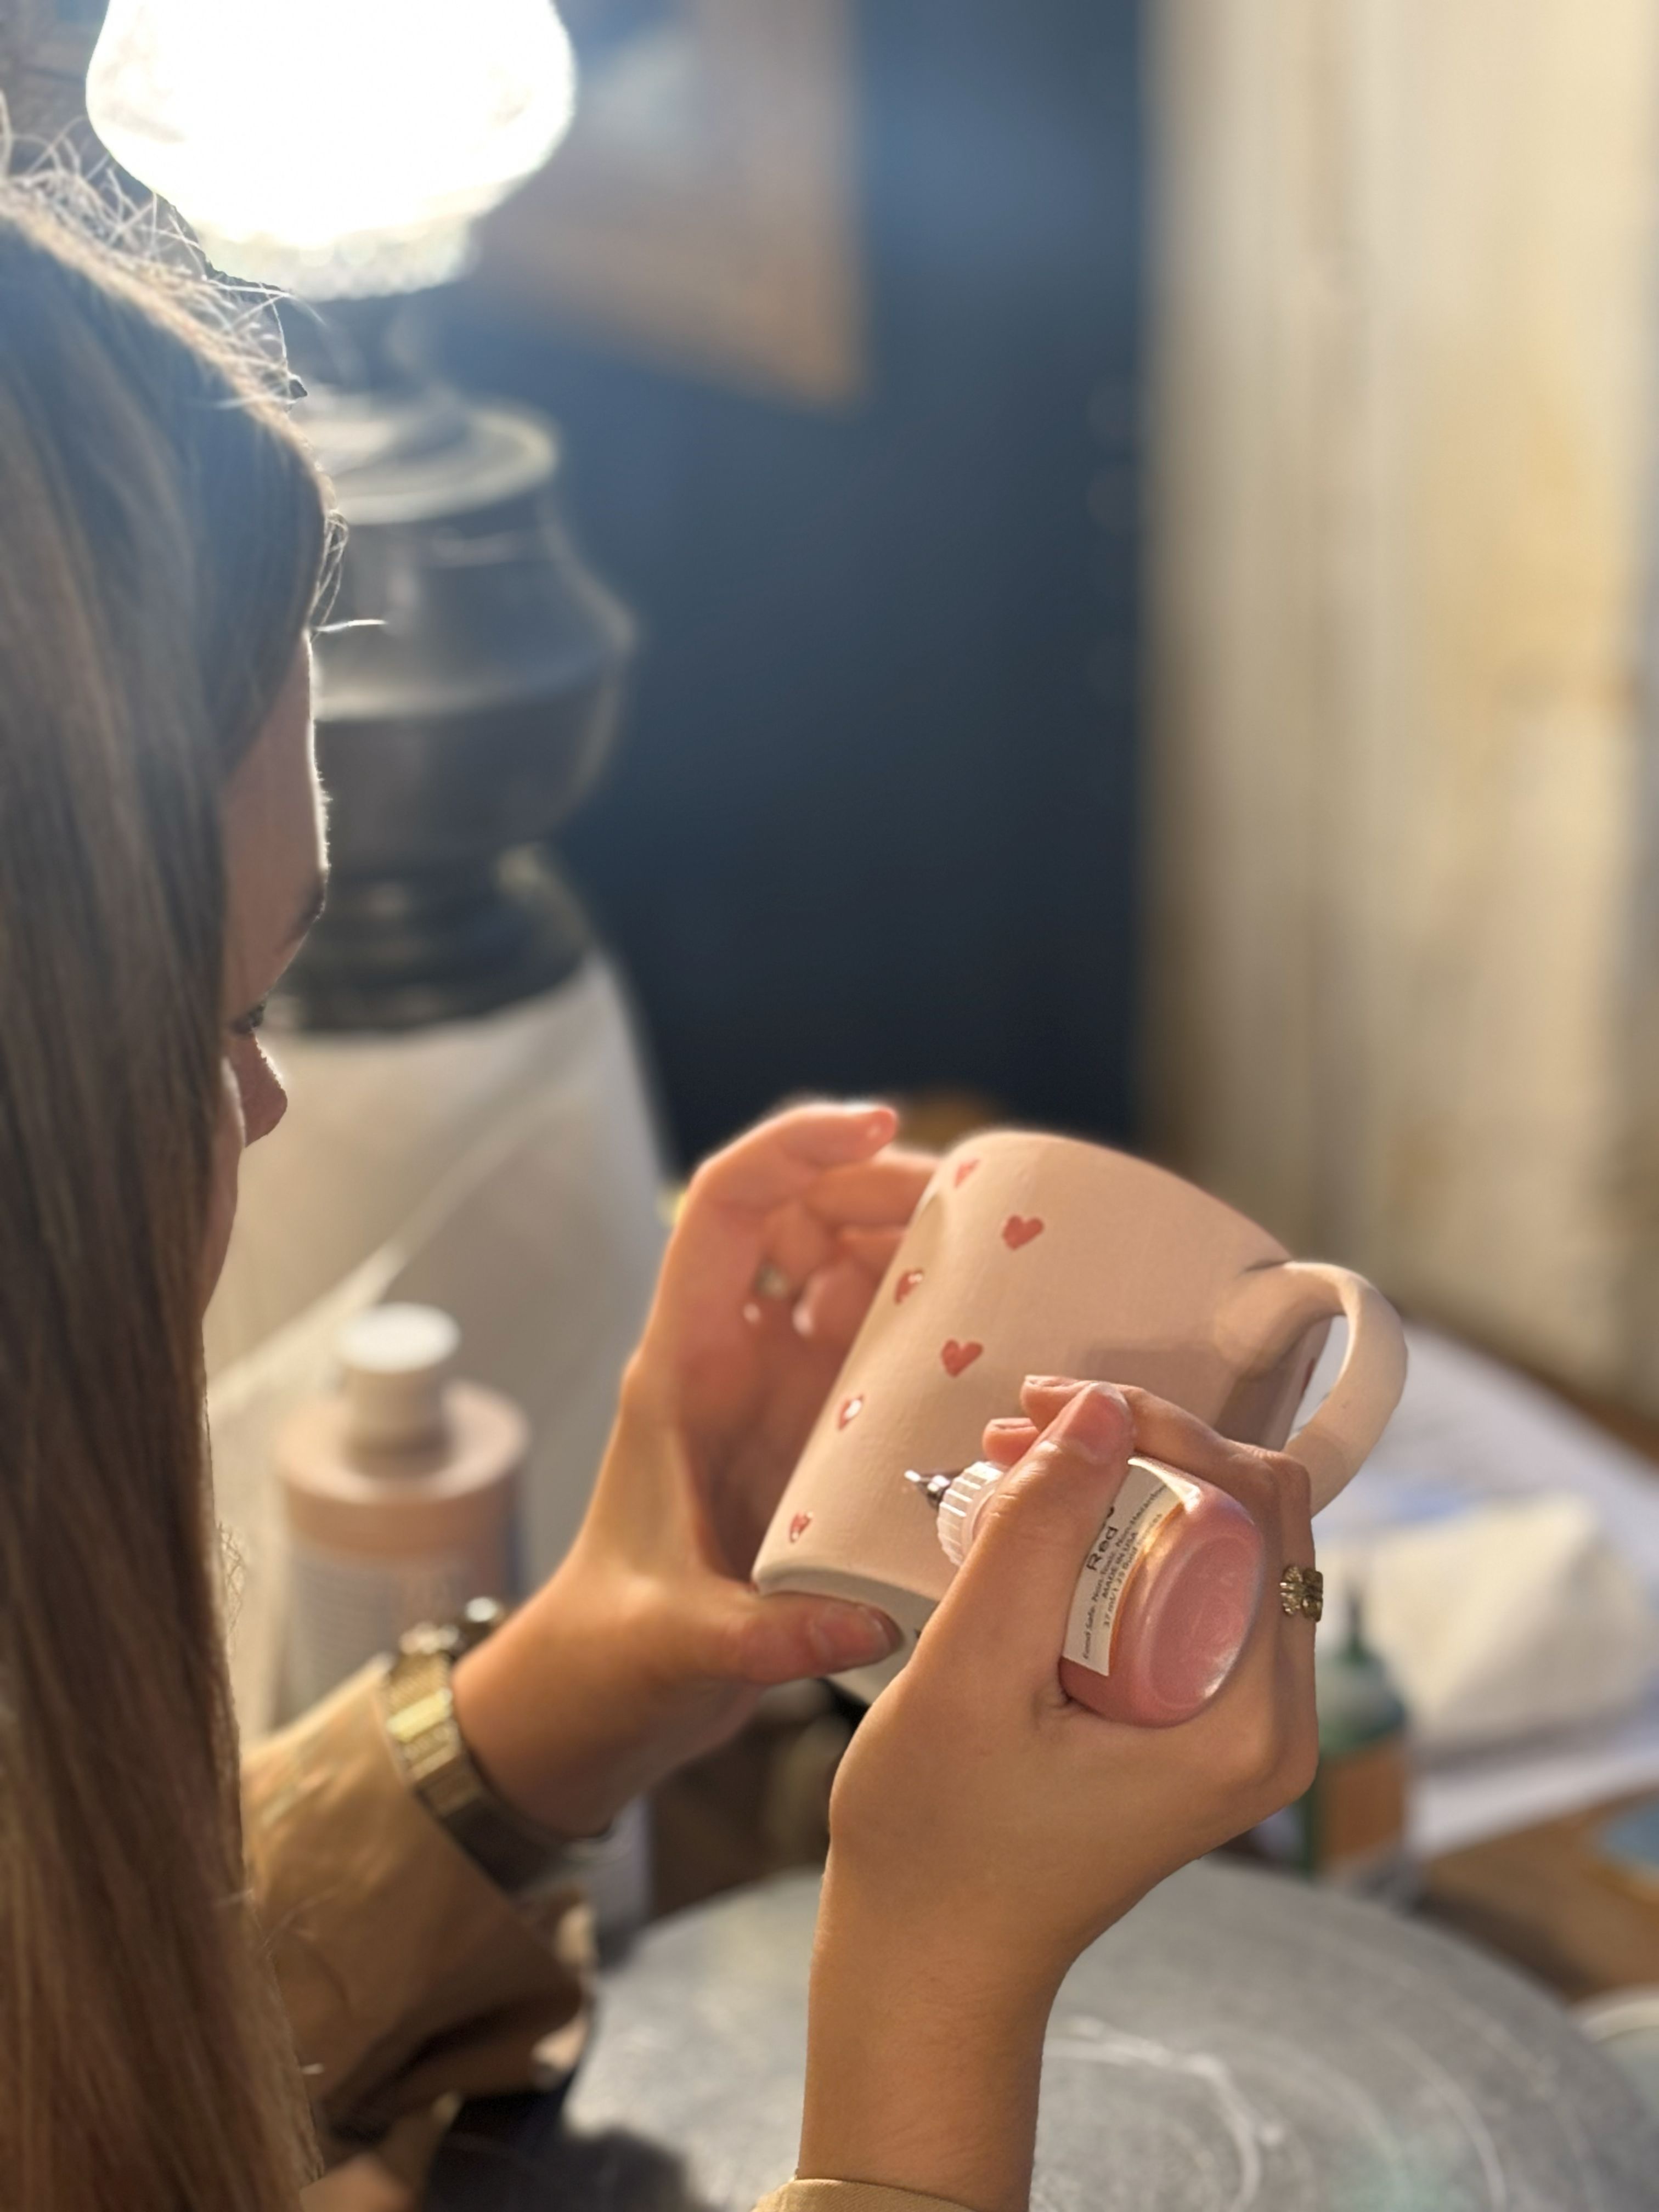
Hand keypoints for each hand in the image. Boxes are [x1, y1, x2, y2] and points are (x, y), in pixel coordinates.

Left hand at [453, 1101, 933, 1836]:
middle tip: (975, 1208)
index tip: (880, 1123)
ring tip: (997, 1251)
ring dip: (907, 1238)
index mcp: (681, 1365)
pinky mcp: (810, 1421)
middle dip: (878, 1184)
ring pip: (838, 1260)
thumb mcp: (678, 1645)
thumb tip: (868, 1627)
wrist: (601, 1692)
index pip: (725, 1208)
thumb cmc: (615, 1652)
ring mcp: (771, 1382)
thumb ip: (760, 1639)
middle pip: (797, 1211)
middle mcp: (727, 1352)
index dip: (795, 1147)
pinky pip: (868, 1331)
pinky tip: (986, 1330)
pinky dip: (922, 1310)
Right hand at [800, 1381, 1317, 2211]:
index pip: (1260, 1509)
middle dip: (1141, 1449)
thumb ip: (1036, 1535)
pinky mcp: (1192, 1722)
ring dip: (1121, 1488)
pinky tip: (1028, 1523)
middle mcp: (1271, 1720)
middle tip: (1023, 1427)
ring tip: (1011, 1460)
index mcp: (1251, 1722)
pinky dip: (1112, 1540)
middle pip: (1249, 1517)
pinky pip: (1180, 1591)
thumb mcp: (970, 1675)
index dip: (1167, 1432)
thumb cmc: (940, 1845)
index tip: (1057, 1408)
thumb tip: (1099, 1407)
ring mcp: (1235, 1723)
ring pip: (1213, 1544)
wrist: (930, 1964)